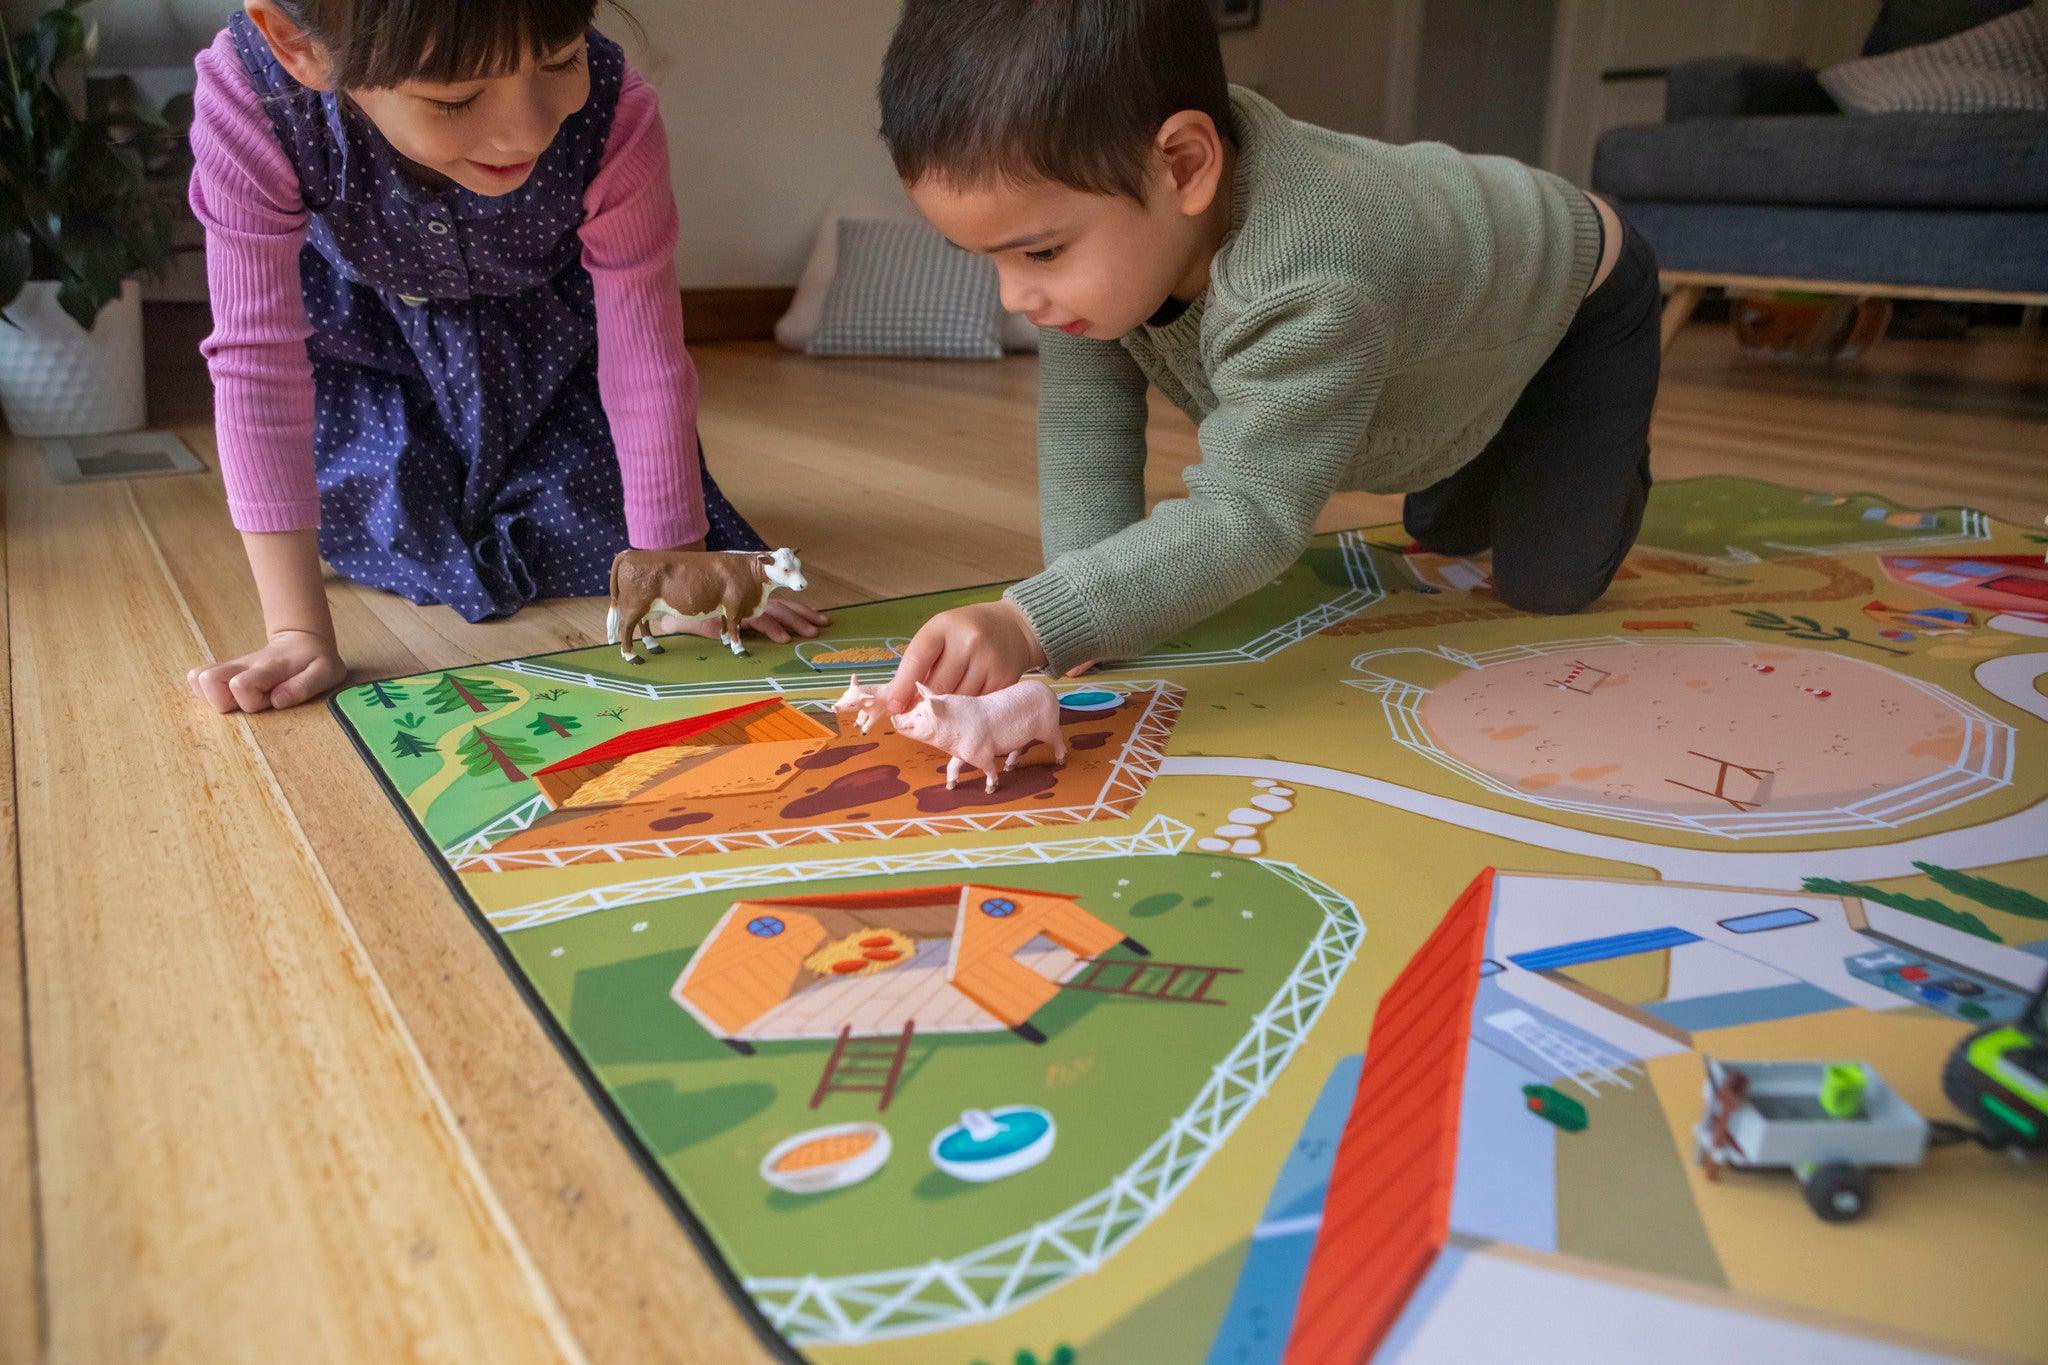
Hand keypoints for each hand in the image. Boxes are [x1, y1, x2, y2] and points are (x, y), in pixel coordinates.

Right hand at [188, 628, 347, 713]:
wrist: (301, 640)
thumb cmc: (315, 660)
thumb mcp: (325, 672)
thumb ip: (303, 687)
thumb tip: (277, 700)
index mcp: (267, 668)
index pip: (239, 685)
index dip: (250, 701)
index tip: (271, 700)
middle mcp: (242, 666)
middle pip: (205, 680)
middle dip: (223, 702)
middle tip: (250, 701)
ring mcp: (230, 667)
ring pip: (197, 679)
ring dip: (213, 698)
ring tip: (241, 699)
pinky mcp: (223, 671)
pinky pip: (198, 681)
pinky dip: (208, 694)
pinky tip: (232, 696)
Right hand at [655, 597, 830, 644]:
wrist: (674, 604)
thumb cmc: (700, 612)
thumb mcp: (726, 617)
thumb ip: (741, 621)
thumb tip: (761, 633)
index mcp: (753, 598)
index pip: (783, 603)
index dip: (802, 610)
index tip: (821, 620)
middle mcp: (751, 598)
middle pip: (785, 606)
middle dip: (806, 616)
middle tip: (825, 625)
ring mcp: (743, 604)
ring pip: (777, 612)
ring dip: (795, 624)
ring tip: (811, 633)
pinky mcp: (734, 612)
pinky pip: (757, 621)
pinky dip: (772, 631)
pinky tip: (783, 640)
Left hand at [885, 599, 1045, 712]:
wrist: (1012, 628)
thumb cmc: (964, 633)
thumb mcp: (939, 635)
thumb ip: (919, 664)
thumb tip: (897, 702)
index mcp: (944, 627)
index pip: (917, 659)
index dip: (902, 686)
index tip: (894, 707)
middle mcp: (968, 641)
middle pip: (938, 686)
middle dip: (923, 705)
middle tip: (915, 717)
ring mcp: (989, 661)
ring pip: (958, 701)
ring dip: (945, 712)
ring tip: (939, 715)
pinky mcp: (1004, 679)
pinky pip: (977, 705)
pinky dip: (966, 712)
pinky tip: (962, 711)